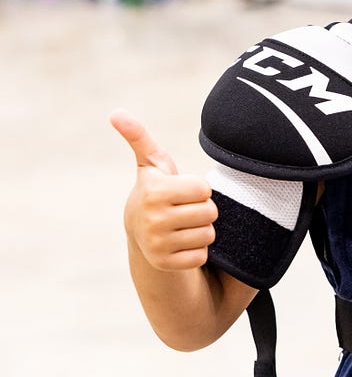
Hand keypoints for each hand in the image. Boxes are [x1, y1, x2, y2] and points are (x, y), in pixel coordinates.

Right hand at [114, 109, 217, 271]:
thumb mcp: (151, 163)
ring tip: (183, 223)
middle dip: (203, 208)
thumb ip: (139, 137)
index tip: (183, 190)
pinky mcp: (165, 264)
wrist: (140, 230)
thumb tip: (116, 112)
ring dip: (202, 229)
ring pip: (208, 234)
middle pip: (210, 212)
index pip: (205, 189)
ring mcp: (158, 245)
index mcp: (155, 192)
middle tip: (185, 208)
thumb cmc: (156, 189)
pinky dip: (197, 250)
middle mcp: (154, 220)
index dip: (199, 188)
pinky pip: (201, 256)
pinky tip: (181, 242)